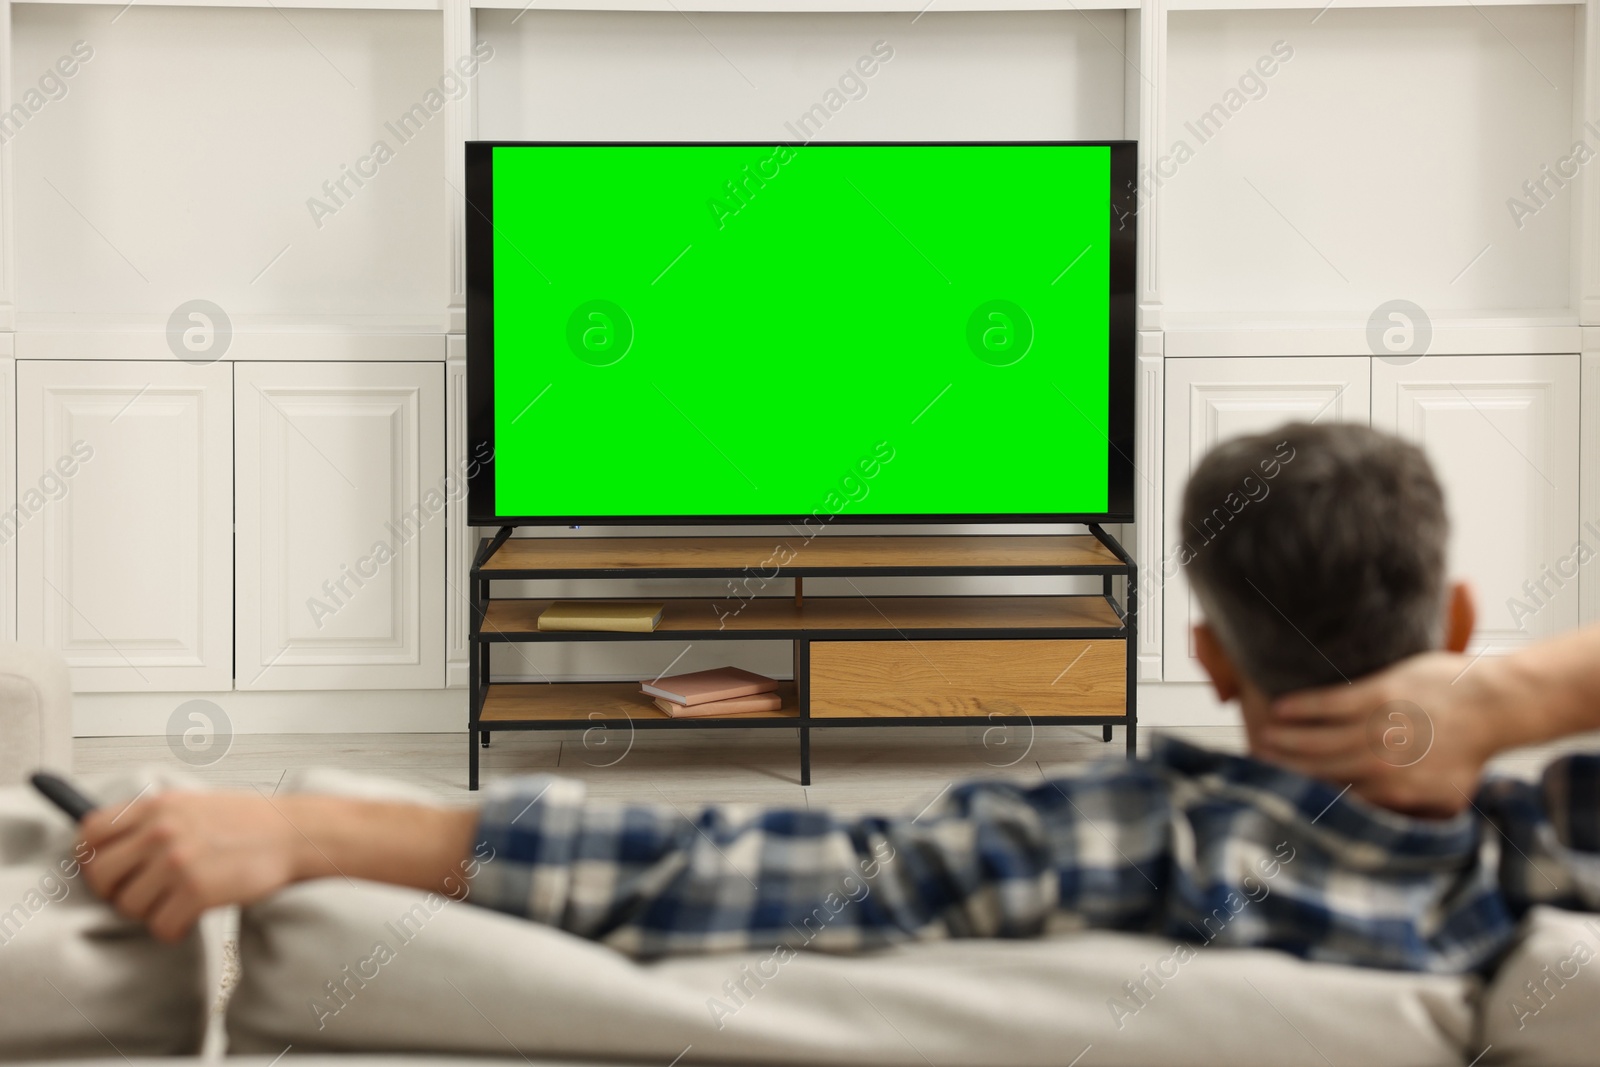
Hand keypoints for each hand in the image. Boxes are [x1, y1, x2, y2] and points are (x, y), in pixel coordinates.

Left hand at [81, 791, 304, 942]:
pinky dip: (173, 930)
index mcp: (157, 807)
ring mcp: (178, 862)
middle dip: (115, 892)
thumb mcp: (193, 804)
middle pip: (100, 875)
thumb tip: (114, 846)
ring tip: (174, 904)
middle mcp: (161, 832)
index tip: (104, 869)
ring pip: (129, 906)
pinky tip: (189, 918)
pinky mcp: (197, 892)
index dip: (90, 857)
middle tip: (138, 894)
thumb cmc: (250, 821)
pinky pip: (161, 927)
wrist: (295, 833)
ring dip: (149, 912)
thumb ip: (154, 819)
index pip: (90, 832)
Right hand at [1261, 651, 1502, 817]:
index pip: (1338, 799)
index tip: (1280, 797)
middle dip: (1285, 771)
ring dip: (1285, 741)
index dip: (1306, 799)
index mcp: (1394, 793)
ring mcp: (1377, 728)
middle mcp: (1380, 764)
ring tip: (1261, 740)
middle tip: (1257, 768)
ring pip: (1316, 739)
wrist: (1494, 706)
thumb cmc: (1471, 751)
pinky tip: (1279, 708)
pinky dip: (1301, 708)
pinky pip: (1328, 704)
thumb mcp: (1448, 800)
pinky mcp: (1377, 694)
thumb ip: (1414, 818)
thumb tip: (1387, 835)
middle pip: (1319, 771)